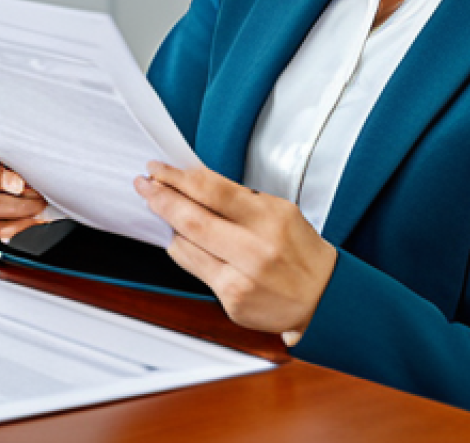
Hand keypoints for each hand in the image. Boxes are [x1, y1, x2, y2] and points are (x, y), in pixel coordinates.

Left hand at [135, 162, 336, 345]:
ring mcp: (242, 279)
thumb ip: (237, 199)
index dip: (177, 177)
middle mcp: (256, 251)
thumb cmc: (300, 250)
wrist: (325, 300)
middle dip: (160, 197)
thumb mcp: (280, 211)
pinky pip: (194, 268)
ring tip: (160, 206)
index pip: (211, 190)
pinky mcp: (232, 301)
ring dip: (168, 223)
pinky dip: (184, 249)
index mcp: (270, 219)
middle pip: (191, 218)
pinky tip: (184, 239)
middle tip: (144, 183)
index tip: (159, 168)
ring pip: (185, 244)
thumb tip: (192, 182)